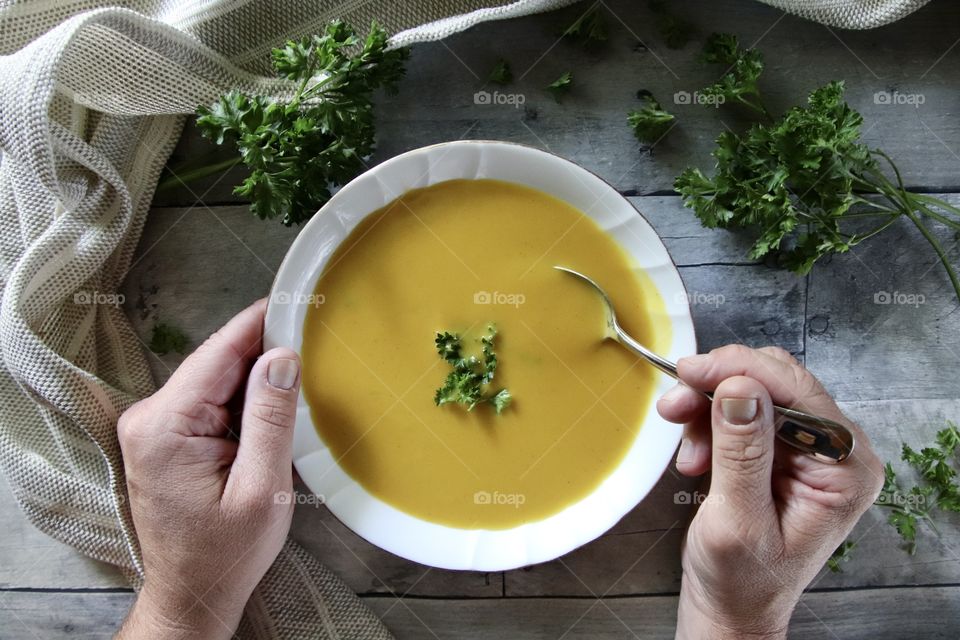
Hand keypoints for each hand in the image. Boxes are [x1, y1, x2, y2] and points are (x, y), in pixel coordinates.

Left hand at [116, 299, 300, 638]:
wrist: (191, 595)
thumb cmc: (225, 555)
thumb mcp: (262, 489)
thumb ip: (271, 419)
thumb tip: (282, 356)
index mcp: (165, 426)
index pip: (218, 352)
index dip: (260, 322)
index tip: (297, 298)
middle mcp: (149, 418)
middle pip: (217, 362)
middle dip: (265, 353)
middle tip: (314, 343)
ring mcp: (153, 426)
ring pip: (216, 379)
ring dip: (256, 379)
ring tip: (301, 379)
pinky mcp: (165, 437)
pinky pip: (211, 400)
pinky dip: (243, 400)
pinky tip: (273, 408)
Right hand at [657, 345, 883, 638]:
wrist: (733, 606)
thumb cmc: (743, 580)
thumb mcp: (737, 518)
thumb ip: (741, 451)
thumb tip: (739, 388)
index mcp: (843, 469)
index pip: (798, 392)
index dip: (742, 371)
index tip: (693, 371)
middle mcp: (835, 452)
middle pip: (777, 384)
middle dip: (720, 388)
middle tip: (676, 403)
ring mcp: (810, 451)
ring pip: (755, 392)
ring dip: (709, 409)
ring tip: (684, 444)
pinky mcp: (783, 452)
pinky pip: (744, 413)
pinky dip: (711, 423)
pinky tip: (695, 455)